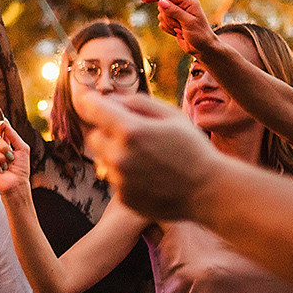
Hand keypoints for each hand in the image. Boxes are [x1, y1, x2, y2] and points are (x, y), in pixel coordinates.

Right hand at [0, 119, 31, 196]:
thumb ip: (13, 134)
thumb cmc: (21, 168)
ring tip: (6, 165)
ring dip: (2, 158)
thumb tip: (3, 122)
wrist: (17, 183)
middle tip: (11, 157)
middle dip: (5, 147)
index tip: (1, 124)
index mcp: (5, 144)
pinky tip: (0, 170)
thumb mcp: (22, 147)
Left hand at [70, 90, 218, 220]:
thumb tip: (110, 100)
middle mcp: (119, 156)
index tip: (84, 95)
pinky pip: (114, 179)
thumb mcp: (171, 115)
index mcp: (130, 130)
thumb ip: (137, 102)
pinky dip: (126, 175)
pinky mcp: (123, 197)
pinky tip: (151, 176)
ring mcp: (119, 180)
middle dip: (108, 132)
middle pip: (94, 136)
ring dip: (117, 154)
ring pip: (104, 159)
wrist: (209, 191)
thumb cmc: (193, 148)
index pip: (92, 108)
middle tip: (134, 135)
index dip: (87, 99)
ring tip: (148, 158)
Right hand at [141, 0, 218, 56]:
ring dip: (169, 25)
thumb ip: (174, 11)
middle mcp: (182, 5)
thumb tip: (161, 1)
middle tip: (180, 25)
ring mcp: (176, 13)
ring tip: (181, 30)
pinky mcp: (172, 22)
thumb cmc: (200, 34)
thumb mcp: (188, 22)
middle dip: (168, 17)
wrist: (202, 47)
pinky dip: (168, 29)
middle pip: (163, 6)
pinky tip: (178, 32)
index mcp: (188, 1)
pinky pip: (161, 23)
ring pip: (161, 16)